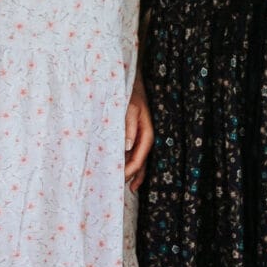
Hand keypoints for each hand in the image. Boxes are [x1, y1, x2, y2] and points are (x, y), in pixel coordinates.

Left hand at [124, 74, 153, 190]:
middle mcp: (145, 135)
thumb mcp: (128, 107)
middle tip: (120, 187)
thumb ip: (128, 126)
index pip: (140, 156)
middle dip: (132, 174)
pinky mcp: (135, 132)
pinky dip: (130, 161)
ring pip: (139, 157)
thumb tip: (127, 147)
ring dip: (133, 171)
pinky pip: (135, 151)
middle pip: (141, 160)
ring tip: (127, 186)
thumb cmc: (128, 92)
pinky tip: (125, 169)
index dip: (131, 170)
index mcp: (146, 131)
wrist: (127, 78)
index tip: (121, 179)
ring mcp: (141, 134)